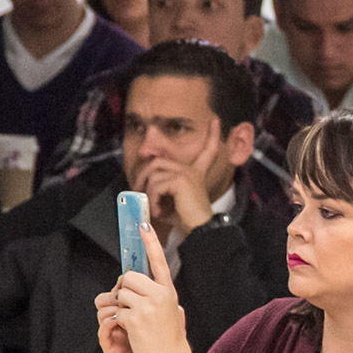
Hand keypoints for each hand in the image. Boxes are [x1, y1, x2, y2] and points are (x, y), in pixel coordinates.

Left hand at [104, 223, 191, 352]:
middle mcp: (160, 295)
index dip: (151, 241)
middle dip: (123, 290)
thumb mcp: (171, 313)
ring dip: (118, 306)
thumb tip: (135, 285)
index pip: (159, 261)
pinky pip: (115, 311)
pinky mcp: (134, 318)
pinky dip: (116, 321)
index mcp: (169, 291)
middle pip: (128, 277)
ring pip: (119, 293)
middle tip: (127, 305)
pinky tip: (128, 331)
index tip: (143, 223)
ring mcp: (147, 306)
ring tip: (130, 321)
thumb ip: (157, 296)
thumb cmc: (169, 341)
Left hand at [132, 118, 221, 236]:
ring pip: (153, 175)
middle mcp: (192, 170)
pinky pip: (156, 185)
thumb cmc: (187, 221)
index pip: (207, 152)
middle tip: (137, 191)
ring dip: (148, 194)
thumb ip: (159, 192)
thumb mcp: (170, 203)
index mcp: (195, 174)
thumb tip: (139, 191)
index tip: (215, 122)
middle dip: (142, 176)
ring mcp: (186, 173)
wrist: (200, 230)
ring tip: (154, 209)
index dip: (212, 137)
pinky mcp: (181, 180)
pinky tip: (159, 211)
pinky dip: (152, 200)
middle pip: (157, 162)